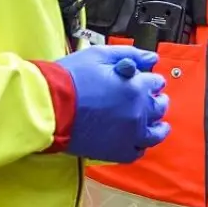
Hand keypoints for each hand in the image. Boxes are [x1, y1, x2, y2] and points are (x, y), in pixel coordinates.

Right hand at [56, 45, 170, 162]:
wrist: (48, 106)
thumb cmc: (70, 78)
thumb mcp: (100, 55)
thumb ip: (130, 54)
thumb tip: (152, 58)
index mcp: (137, 86)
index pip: (156, 83)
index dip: (150, 81)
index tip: (145, 82)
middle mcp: (139, 111)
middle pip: (159, 107)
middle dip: (155, 100)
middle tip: (149, 99)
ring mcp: (130, 134)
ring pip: (155, 133)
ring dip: (156, 126)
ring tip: (153, 123)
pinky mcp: (117, 151)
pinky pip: (137, 152)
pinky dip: (139, 146)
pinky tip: (136, 140)